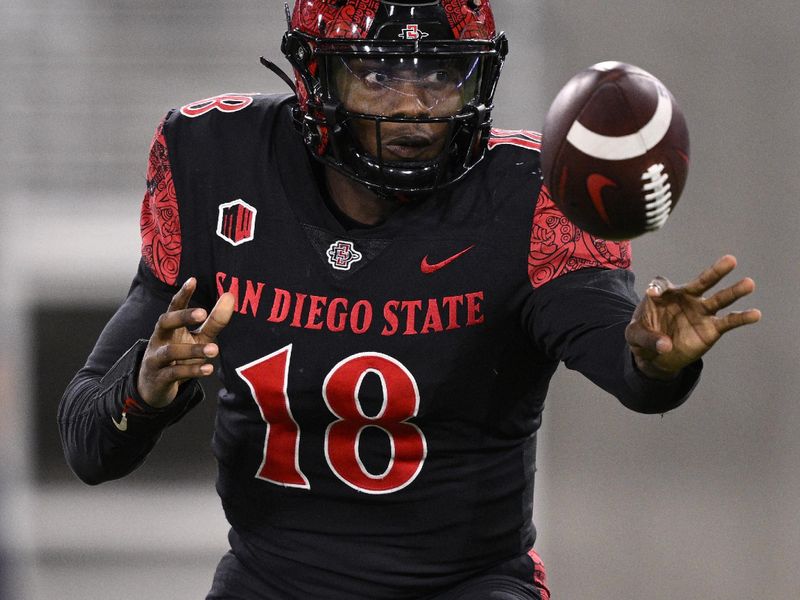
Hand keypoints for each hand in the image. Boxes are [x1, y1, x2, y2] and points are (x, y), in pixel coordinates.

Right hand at [137, 278, 234, 407]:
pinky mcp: (160, 378)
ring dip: (192, 350)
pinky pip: (174, 373)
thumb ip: (214, 320)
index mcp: (169, 326)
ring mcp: (156, 358)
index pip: (174, 306)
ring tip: (214, 349)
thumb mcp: (199, 337)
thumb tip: (230, 296)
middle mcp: (159, 339)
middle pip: (164, 322)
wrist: (155, 386)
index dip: (183, 294)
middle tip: (203, 312)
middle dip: (182, 316)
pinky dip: (192, 371)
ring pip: (170, 351)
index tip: (193, 280)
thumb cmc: (180, 356)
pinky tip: (209, 369)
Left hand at [625, 255, 760, 379]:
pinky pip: (728, 321)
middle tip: (730, 260)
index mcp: (663, 294)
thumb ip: (647, 337)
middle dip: (715, 271)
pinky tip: (755, 314)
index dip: (657, 288)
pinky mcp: (711, 328)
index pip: (661, 285)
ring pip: (719, 299)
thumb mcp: (635, 336)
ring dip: (734, 291)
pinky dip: (741, 318)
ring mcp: (700, 312)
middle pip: (701, 282)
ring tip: (749, 283)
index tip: (652, 293)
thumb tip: (666, 345)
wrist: (655, 354)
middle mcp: (685, 298)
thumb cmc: (643, 337)